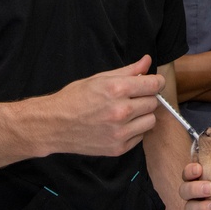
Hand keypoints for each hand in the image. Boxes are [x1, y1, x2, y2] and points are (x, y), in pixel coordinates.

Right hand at [36, 55, 164, 156]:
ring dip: (143, 115)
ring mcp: (120, 132)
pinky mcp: (118, 148)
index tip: (153, 83)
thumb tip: (147, 61)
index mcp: (117, 89)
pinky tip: (120, 125)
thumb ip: (128, 71)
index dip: (156, 82)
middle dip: (146, 98)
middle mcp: (121, 111)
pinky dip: (134, 130)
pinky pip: (140, 136)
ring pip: (151, 121)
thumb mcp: (99, 78)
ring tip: (127, 112)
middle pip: (153, 102)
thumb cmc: (74, 99)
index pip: (154, 84)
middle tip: (133, 98)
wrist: (54, 125)